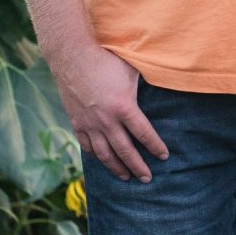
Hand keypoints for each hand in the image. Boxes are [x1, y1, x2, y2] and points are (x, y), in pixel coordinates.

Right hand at [50, 44, 169, 181]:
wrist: (72, 56)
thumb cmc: (106, 59)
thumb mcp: (131, 70)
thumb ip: (144, 85)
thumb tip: (161, 86)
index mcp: (124, 107)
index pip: (144, 134)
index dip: (155, 147)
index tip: (163, 156)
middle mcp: (107, 120)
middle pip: (125, 151)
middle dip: (138, 167)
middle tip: (147, 178)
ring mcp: (90, 124)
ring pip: (105, 154)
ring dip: (116, 168)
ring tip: (126, 177)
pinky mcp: (77, 122)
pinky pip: (87, 145)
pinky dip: (96, 155)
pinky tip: (103, 159)